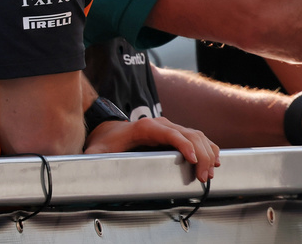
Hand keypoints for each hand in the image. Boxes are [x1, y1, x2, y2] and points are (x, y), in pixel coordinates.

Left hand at [84, 117, 220, 181]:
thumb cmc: (106, 142)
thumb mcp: (97, 150)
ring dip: (208, 153)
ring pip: (197, 136)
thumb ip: (92, 157)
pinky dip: (209, 147)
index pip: (171, 133)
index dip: (184, 145)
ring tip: (210, 173)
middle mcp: (162, 124)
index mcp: (146, 127)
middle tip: (205, 177)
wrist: (110, 131)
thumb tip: (87, 165)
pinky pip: (197, 138)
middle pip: (189, 135)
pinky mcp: (175, 133)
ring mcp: (171, 127)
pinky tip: (215, 160)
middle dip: (201, 156)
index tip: (194, 161)